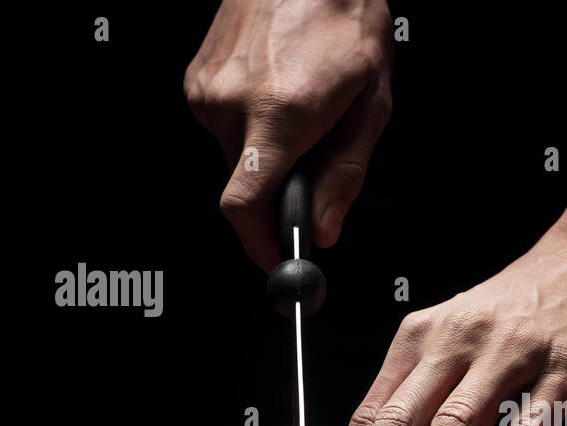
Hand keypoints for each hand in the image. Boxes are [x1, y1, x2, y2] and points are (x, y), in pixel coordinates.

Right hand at [184, 0, 392, 268]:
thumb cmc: (344, 21)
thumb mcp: (370, 106)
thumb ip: (345, 176)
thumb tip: (325, 230)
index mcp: (279, 114)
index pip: (245, 207)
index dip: (260, 246)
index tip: (278, 260)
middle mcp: (232, 102)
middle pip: (244, 187)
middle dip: (279, 191)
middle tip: (312, 158)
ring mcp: (207, 88)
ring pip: (235, 158)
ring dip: (267, 153)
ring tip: (300, 109)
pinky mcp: (196, 79)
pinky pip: (224, 128)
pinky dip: (251, 127)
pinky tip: (277, 92)